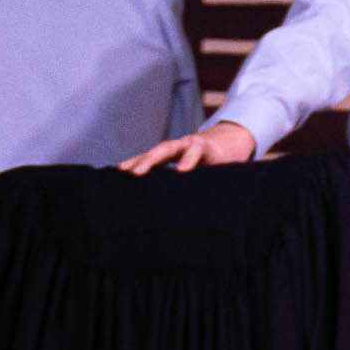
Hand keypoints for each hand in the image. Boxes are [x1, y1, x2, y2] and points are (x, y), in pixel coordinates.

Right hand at [121, 119, 257, 174]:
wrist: (225, 142)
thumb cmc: (226, 162)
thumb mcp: (228, 170)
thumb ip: (220, 180)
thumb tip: (218, 207)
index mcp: (205, 147)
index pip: (196, 151)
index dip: (189, 160)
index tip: (181, 171)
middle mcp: (186, 143)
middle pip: (167, 148)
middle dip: (152, 160)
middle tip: (138, 173)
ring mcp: (174, 147)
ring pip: (154, 152)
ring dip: (137, 162)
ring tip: (121, 172)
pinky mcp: (166, 154)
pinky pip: (149, 157)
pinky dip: (136, 163)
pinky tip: (121, 171)